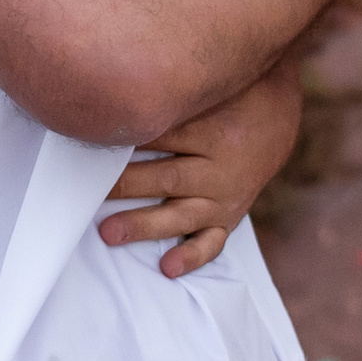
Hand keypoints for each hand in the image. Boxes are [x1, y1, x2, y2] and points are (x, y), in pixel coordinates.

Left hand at [100, 50, 301, 277]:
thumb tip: (109, 100)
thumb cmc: (224, 99)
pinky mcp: (231, 216)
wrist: (274, 116)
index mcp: (210, 131)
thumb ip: (163, 102)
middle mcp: (219, 168)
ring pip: (183, 214)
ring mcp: (226, 196)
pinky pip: (213, 241)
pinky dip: (192, 256)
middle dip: (126, 186)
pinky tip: (168, 267)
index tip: (87, 147)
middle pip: (167, 177)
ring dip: (146, 224)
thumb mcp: (199, 93)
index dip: (124, 142)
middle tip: (88, 192)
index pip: (159, 137)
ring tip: (110, 233)